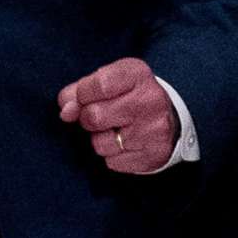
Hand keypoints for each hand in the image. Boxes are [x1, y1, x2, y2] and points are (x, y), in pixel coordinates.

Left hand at [57, 58, 179, 173]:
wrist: (172, 121)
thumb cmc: (131, 97)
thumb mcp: (110, 82)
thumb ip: (81, 91)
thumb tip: (65, 110)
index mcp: (138, 75)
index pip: (97, 85)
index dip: (83, 95)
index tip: (87, 97)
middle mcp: (149, 100)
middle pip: (94, 116)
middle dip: (88, 118)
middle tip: (102, 115)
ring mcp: (152, 129)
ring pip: (100, 143)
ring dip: (100, 139)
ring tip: (116, 130)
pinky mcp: (152, 155)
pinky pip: (112, 162)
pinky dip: (113, 155)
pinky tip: (127, 144)